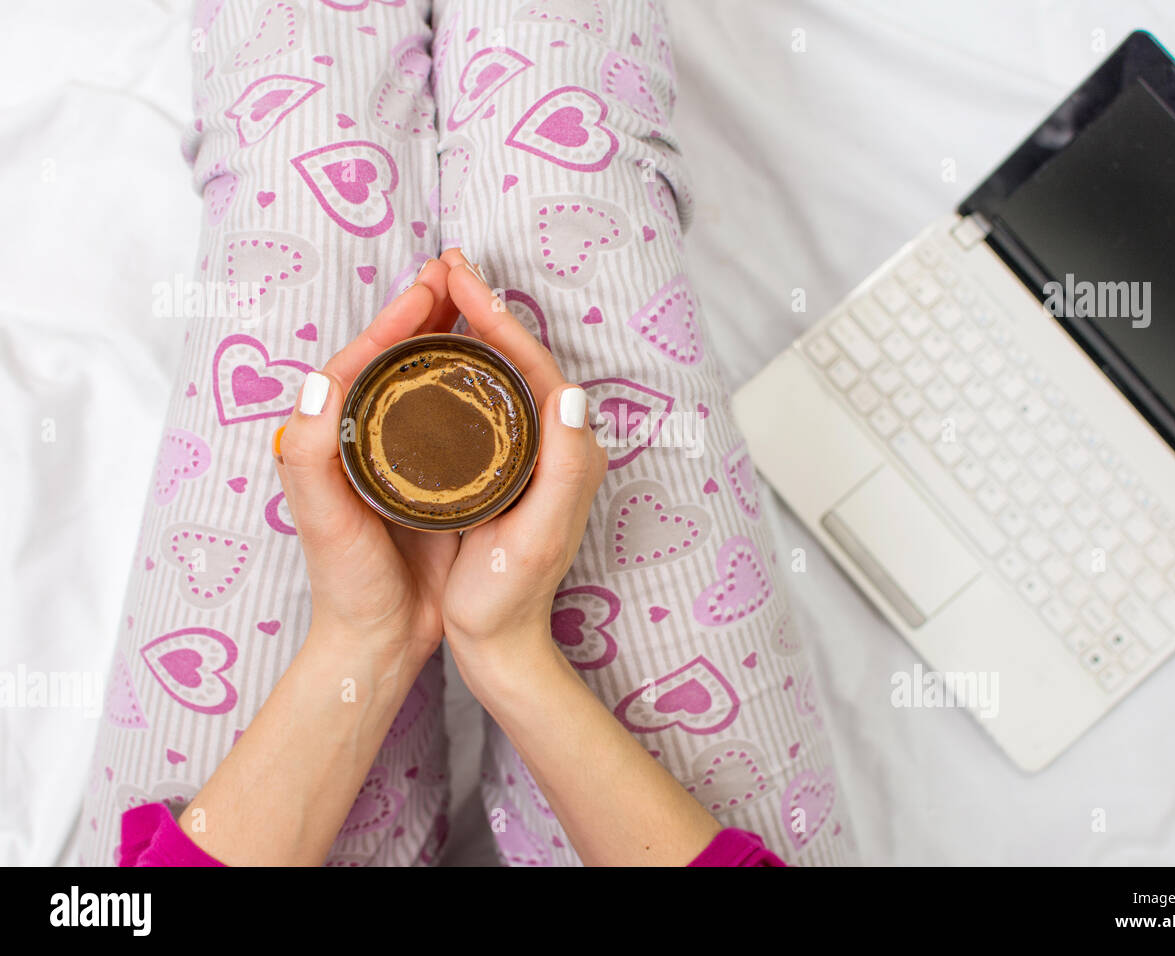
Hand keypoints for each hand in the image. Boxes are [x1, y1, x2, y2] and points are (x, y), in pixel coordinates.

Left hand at [273, 258, 461, 671]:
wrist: (382, 638)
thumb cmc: (347, 582)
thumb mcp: (324, 520)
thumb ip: (311, 456)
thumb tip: (318, 379)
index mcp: (333, 437)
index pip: (363, 360)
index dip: (396, 319)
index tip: (431, 286)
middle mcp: (366, 438)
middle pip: (396, 361)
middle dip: (426, 313)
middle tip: (459, 273)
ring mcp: (402, 457)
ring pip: (427, 382)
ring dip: (451, 340)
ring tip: (480, 305)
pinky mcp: (436, 479)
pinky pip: (454, 416)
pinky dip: (472, 384)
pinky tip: (497, 373)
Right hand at [435, 249, 607, 667]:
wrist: (501, 644)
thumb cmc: (509, 597)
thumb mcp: (536, 536)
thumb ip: (562, 468)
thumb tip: (569, 391)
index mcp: (568, 450)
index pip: (534, 363)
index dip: (497, 315)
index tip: (459, 276)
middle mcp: (559, 444)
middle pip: (520, 358)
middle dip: (484, 306)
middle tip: (446, 263)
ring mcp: (534, 455)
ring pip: (503, 373)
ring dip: (473, 328)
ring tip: (440, 292)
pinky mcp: (509, 468)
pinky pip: (488, 398)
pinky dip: (464, 364)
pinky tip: (436, 355)